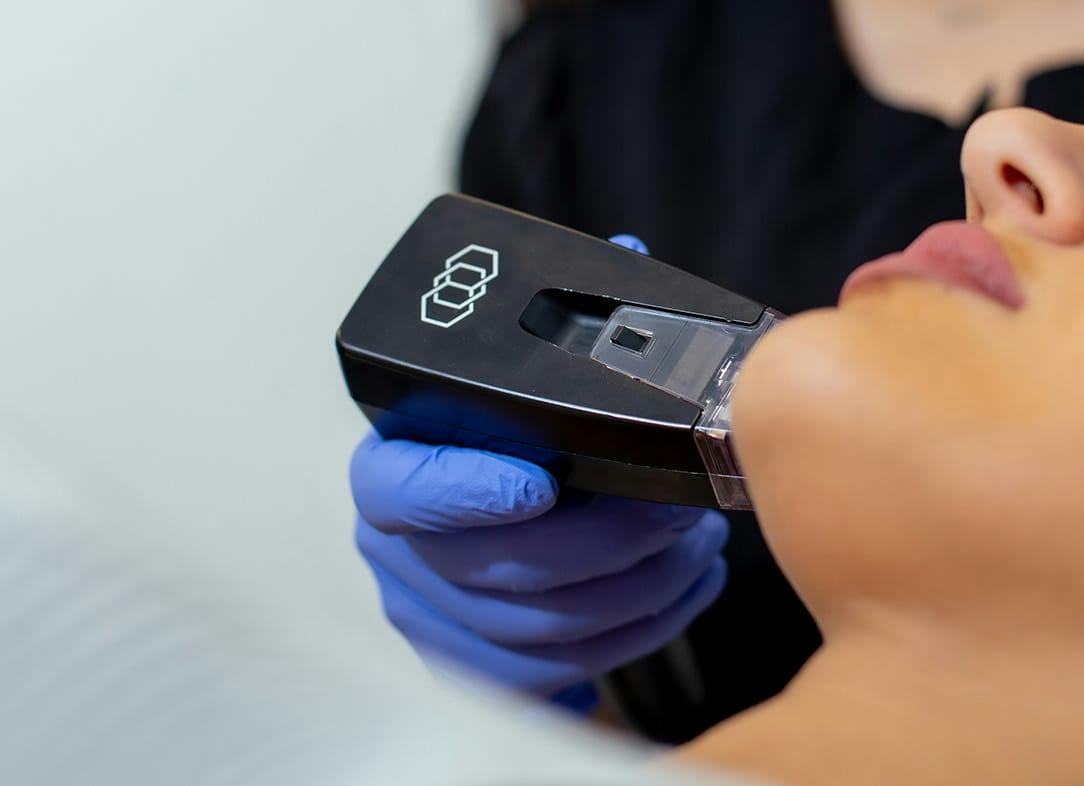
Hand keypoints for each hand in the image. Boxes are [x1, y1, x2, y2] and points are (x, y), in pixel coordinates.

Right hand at [351, 435, 728, 702]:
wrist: (486, 495)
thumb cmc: (501, 444)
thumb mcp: (502, 409)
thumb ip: (535, 414)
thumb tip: (615, 420)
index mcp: (386, 475)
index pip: (406, 493)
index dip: (472, 494)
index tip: (541, 486)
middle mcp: (394, 554)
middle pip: (496, 571)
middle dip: (609, 545)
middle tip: (677, 514)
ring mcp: (428, 620)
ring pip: (536, 633)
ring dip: (639, 593)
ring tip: (698, 550)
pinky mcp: (473, 668)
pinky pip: (555, 674)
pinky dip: (634, 636)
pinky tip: (681, 596)